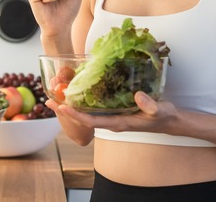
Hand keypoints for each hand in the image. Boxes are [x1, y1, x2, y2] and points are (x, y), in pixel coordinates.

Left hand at [53, 92, 179, 133]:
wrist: (167, 120)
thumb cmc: (162, 116)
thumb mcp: (159, 110)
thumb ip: (150, 105)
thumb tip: (138, 96)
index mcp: (118, 123)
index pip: (91, 121)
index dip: (75, 115)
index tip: (61, 107)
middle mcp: (111, 122)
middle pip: (83, 118)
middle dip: (66, 110)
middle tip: (48, 100)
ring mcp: (111, 117)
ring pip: (86, 114)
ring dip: (71, 106)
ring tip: (55, 96)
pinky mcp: (113, 112)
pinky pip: (93, 109)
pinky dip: (82, 102)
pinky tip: (76, 93)